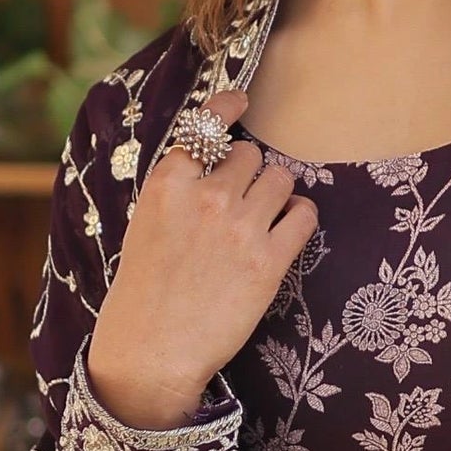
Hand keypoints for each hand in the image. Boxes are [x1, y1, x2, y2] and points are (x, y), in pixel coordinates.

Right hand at [85, 88, 317, 429]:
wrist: (152, 350)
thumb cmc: (144, 291)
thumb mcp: (146, 225)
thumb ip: (179, 188)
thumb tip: (217, 161)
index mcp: (168, 185)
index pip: (206, 126)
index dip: (227, 109)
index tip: (242, 100)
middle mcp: (207, 197)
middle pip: (251, 155)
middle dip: (250, 174)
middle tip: (241, 202)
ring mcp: (241, 227)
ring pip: (282, 179)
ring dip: (278, 193)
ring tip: (264, 218)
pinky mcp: (270, 260)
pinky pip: (305, 215)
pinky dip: (300, 218)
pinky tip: (288, 230)